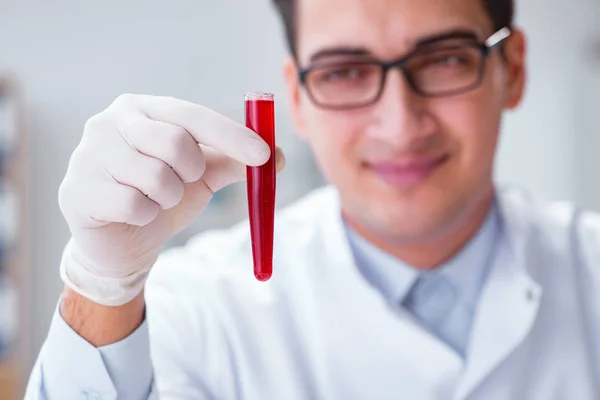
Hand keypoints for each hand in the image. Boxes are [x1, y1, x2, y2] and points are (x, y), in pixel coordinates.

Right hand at [58, 94, 284, 305]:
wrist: (121, 242)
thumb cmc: (161, 196)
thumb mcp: (201, 176)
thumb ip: (233, 162)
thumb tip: (278, 155)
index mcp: (143, 109)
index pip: (192, 115)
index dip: (231, 135)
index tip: (264, 155)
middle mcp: (110, 121)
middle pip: (175, 143)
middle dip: (191, 173)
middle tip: (184, 182)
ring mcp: (88, 154)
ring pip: (156, 178)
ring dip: (168, 198)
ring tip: (153, 199)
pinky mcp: (77, 190)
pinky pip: (134, 205)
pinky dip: (146, 216)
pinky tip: (132, 214)